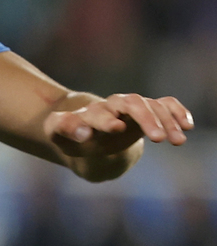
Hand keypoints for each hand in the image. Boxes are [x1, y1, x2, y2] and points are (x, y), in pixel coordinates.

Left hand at [46, 92, 193, 179]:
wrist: (85, 131)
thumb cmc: (71, 135)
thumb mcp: (59, 135)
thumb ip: (66, 130)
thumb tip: (85, 134)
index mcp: (88, 114)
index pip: (98, 113)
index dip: (106, 120)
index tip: (116, 129)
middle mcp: (112, 105)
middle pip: (131, 104)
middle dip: (145, 119)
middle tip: (158, 138)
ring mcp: (130, 107)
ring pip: (150, 106)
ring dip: (165, 121)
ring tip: (176, 141)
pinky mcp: (145, 110)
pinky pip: (164, 105)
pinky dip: (176, 112)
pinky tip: (187, 126)